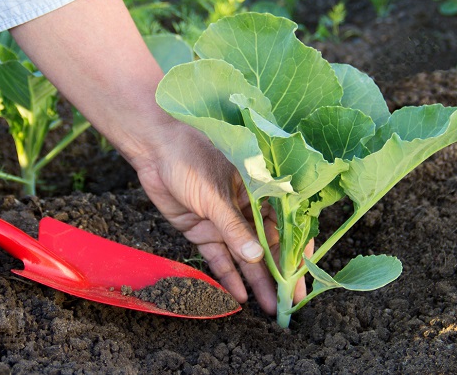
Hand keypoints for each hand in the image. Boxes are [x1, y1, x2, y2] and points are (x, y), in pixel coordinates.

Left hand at [131, 124, 308, 314]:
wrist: (154, 149)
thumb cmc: (191, 158)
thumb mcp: (216, 193)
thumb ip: (235, 227)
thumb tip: (256, 257)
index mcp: (259, 191)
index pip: (285, 225)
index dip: (295, 252)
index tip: (302, 276)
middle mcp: (245, 209)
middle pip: (267, 247)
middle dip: (278, 275)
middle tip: (289, 303)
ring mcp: (223, 222)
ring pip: (244, 256)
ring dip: (256, 281)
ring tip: (268, 307)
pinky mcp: (202, 230)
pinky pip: (218, 257)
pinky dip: (227, 275)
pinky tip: (239, 295)